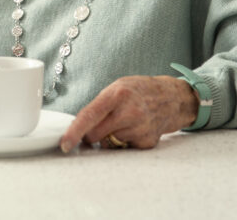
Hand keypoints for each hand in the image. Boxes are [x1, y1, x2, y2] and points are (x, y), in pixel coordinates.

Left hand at [59, 76, 198, 152]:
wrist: (171, 98)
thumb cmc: (140, 91)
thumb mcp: (117, 88)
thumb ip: (98, 106)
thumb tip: (79, 128)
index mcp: (117, 95)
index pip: (90, 116)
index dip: (74, 132)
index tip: (65, 144)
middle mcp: (129, 112)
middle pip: (95, 135)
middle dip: (92, 134)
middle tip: (102, 123)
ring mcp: (139, 129)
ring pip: (109, 143)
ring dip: (111, 137)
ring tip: (125, 122)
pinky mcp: (146, 143)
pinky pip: (123, 149)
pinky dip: (125, 142)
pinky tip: (135, 129)